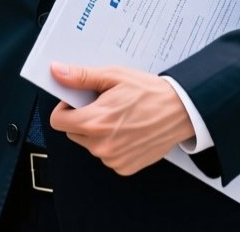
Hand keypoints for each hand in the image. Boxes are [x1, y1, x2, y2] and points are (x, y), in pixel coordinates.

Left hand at [49, 64, 195, 176]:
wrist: (182, 111)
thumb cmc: (150, 93)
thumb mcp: (114, 76)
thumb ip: (81, 77)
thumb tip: (58, 72)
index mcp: (95, 122)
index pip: (57, 121)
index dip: (65, 108)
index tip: (76, 102)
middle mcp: (102, 145)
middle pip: (72, 132)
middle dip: (82, 119)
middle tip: (103, 106)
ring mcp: (113, 159)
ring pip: (89, 144)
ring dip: (97, 133)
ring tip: (120, 118)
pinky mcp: (125, 167)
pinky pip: (107, 155)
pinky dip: (112, 144)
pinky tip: (128, 131)